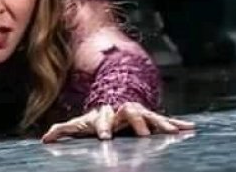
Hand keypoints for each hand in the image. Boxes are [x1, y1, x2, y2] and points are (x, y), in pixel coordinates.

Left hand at [41, 102, 194, 142]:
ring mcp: (140, 112)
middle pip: (132, 114)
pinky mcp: (153, 117)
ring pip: (152, 116)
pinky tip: (190, 129)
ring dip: (162, 124)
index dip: (103, 127)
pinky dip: (178, 124)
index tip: (104, 137)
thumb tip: (45, 138)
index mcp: (105, 113)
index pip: (103, 118)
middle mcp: (124, 110)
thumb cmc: (96, 118)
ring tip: (173, 132)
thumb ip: (64, 130)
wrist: (114, 96)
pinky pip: (167, 120)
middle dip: (138, 124)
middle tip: (145, 135)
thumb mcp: (79, 123)